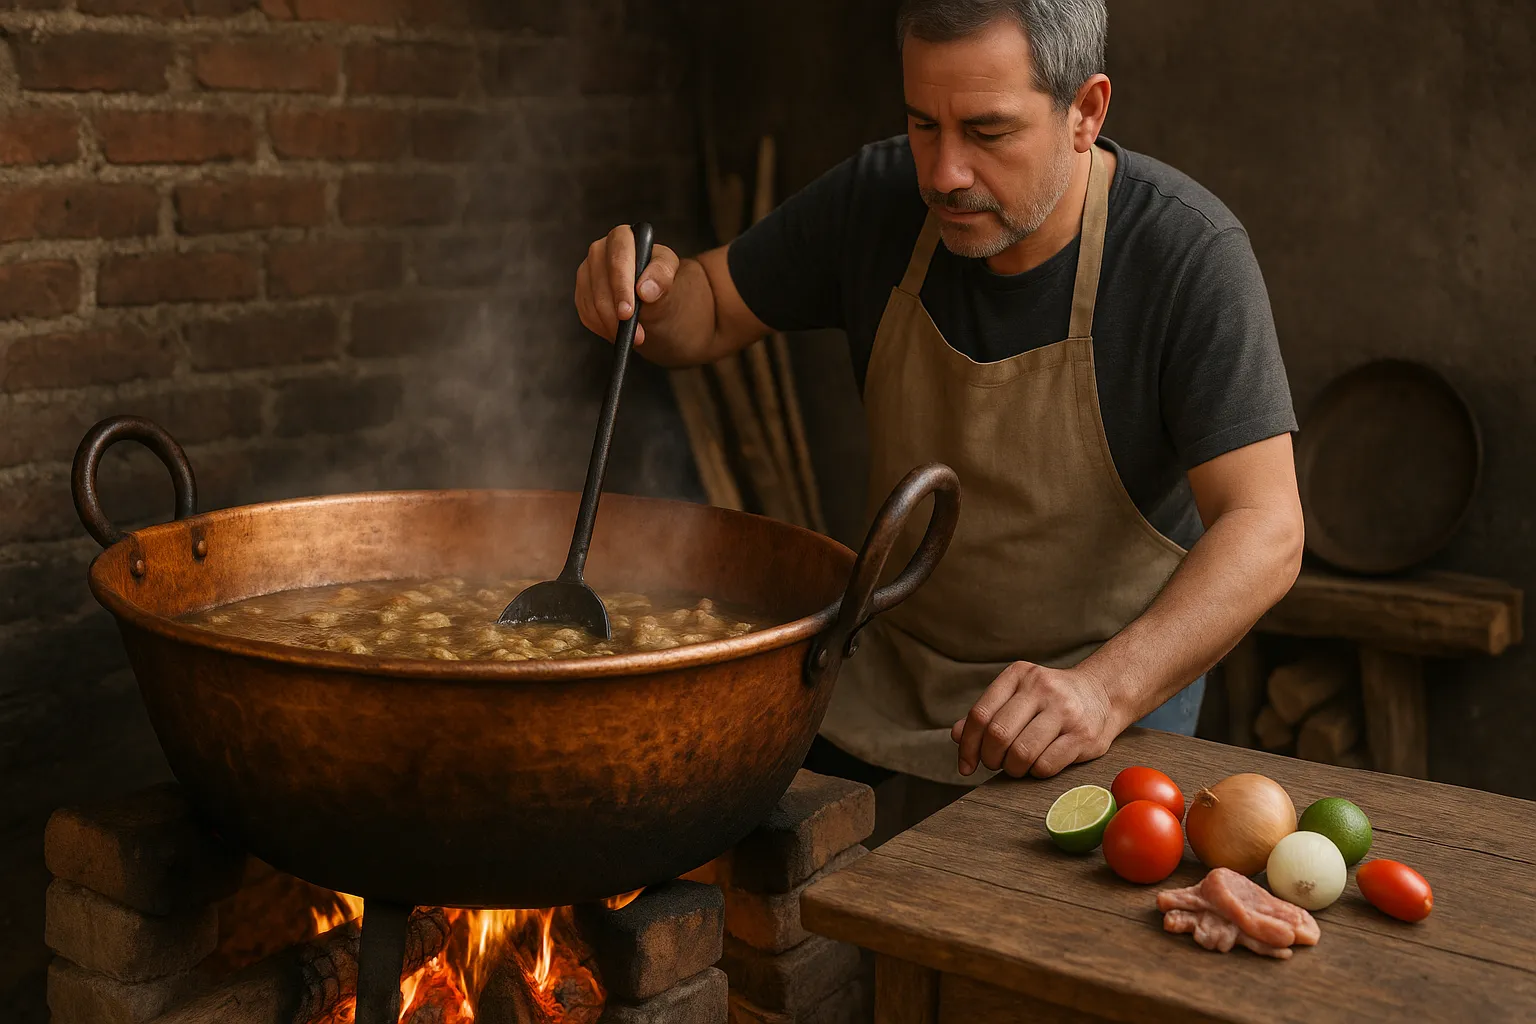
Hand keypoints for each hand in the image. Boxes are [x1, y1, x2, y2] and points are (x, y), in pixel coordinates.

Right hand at [575, 224, 681, 345]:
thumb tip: (645, 290)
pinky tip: (620, 333)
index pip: (617, 255)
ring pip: (591, 301)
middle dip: (616, 310)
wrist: (652, 299)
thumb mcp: (669, 275)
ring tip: (636, 338)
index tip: (629, 311)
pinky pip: (586, 313)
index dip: (621, 284)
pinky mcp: (582, 292)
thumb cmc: (659, 281)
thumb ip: (662, 276)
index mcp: (622, 237)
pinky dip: (603, 327)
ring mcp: (587, 271)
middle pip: (600, 280)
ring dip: (612, 324)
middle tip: (635, 333)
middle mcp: (599, 250)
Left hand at [950, 662, 1119, 778]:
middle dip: (990, 758)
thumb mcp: (1017, 695)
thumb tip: (956, 735)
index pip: (980, 715)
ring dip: (1012, 768)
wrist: (1102, 693)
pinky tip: (1038, 764)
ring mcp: (1065, 711)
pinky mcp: (1083, 735)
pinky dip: (1035, 772)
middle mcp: (1041, 688)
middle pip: (998, 735)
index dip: (967, 745)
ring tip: (1016, 765)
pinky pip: (1045, 765)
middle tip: (995, 763)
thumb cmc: (1050, 700)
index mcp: (1019, 675)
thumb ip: (987, 713)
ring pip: (1021, 753)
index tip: (966, 764)